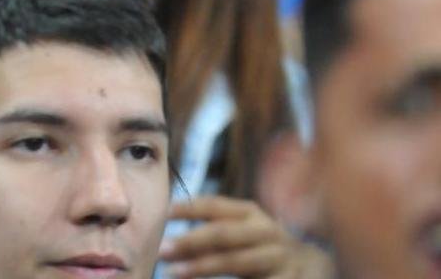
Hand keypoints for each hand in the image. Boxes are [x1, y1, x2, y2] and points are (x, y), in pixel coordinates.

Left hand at [161, 196, 331, 277]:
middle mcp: (266, 231)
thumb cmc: (264, 249)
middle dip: (190, 241)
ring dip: (202, 266)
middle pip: (224, 234)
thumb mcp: (243, 236)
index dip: (188, 207)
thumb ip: (214, 236)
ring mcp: (281, 256)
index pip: (215, 205)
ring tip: (174, 273)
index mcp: (250, 214)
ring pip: (237, 261)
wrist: (318, 268)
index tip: (163, 213)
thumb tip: (170, 245)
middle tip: (161, 250)